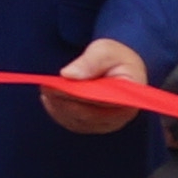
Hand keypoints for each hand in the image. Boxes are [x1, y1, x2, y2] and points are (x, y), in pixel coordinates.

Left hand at [36, 36, 154, 135]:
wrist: (117, 67)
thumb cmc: (114, 58)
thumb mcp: (105, 51)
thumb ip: (90, 61)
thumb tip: (68, 75)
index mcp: (130, 97)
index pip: (102, 101)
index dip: (79, 95)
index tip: (59, 85)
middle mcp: (121, 116)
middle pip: (87, 113)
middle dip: (64, 100)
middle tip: (46, 87)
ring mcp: (106, 124)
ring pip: (77, 120)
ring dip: (59, 106)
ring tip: (47, 91)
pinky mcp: (92, 126)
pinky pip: (72, 123)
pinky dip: (58, 111)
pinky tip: (50, 99)